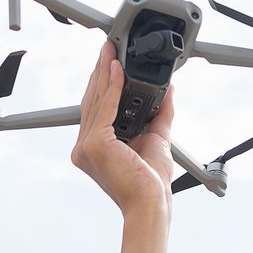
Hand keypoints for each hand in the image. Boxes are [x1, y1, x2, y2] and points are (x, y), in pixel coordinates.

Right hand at [70, 41, 175, 216]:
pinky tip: (118, 69)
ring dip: (105, 72)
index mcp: (94, 147)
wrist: (151, 204)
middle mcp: (84, 147)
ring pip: (98, 100)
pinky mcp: (95, 145)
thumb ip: (160, 113)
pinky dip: (113, 87)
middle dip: (101, 71)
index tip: (109, 62)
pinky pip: (106, 107)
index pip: (96, 107)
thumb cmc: (151, 183)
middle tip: (107, 48)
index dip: (102, 82)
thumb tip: (168, 90)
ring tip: (110, 50)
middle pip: (93, 100)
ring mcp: (86, 147)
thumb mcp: (157, 138)